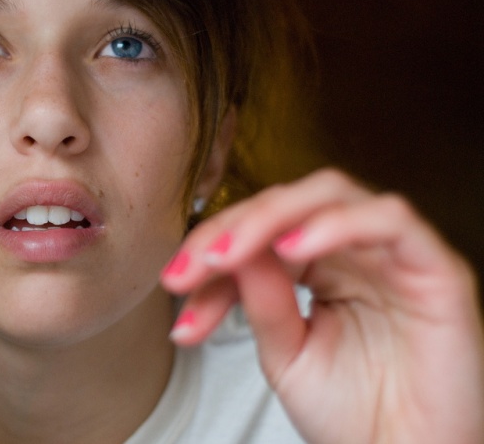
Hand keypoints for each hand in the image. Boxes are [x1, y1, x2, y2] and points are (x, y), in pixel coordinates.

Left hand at [161, 168, 483, 443]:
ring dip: (270, 218)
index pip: (260, 230)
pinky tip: (292, 249)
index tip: (175, 281)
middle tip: (193, 266)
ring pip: (332, 195)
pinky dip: (337, 224)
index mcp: (321, 267)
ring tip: (228, 255)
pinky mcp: (435, 269)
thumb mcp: (284, 353)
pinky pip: (391, 220)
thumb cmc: (352, 414)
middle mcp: (356, 251)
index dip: (212, 247)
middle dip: (231, 227)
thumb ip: (261, 300)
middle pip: (289, 201)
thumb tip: (225, 251)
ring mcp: (395, 255)